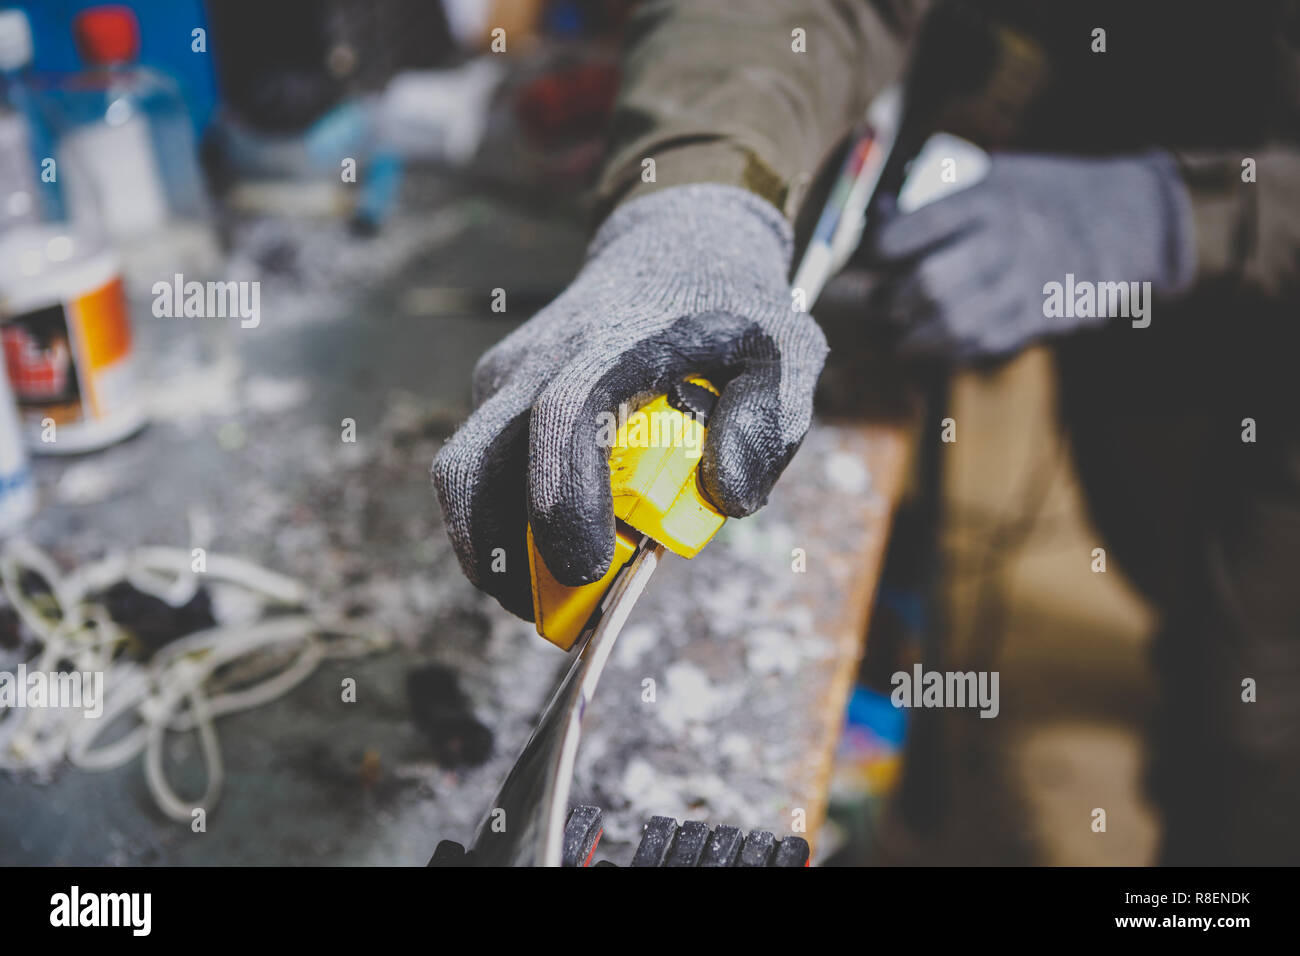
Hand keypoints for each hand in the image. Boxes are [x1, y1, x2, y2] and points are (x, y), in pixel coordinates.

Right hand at [433, 184, 827, 618]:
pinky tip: (557, 535)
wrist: (674, 244)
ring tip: (550, 590)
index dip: (563, 499)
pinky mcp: (496, 385)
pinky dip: (506, 516)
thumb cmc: (734, 311)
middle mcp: (544, 356)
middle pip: (474, 463)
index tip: (588, 567)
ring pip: (464, 473)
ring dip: (493, 548)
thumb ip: (766, 423)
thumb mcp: (784, 353)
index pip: (563, 417)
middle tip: (550, 611)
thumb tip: (726, 498)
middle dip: (498, 555)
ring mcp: (510, 370)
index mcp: (618, 342)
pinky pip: (482, 464)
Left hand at [860, 151, 1196, 359]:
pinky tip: (936, 348)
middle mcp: (1007, 241)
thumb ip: (941, 197)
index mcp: (987, 199)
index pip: (912, 230)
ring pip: (955, 325)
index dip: (876, 251)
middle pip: (931, 285)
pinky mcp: (1042, 317)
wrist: (1124, 220)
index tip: (869, 258)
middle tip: (885, 303)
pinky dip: (951, 353)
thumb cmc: (1042, 195)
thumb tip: (877, 215)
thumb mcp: (996, 175)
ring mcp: (1027, 283)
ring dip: (916, 338)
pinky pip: (985, 345)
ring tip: (902, 335)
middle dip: (896, 302)